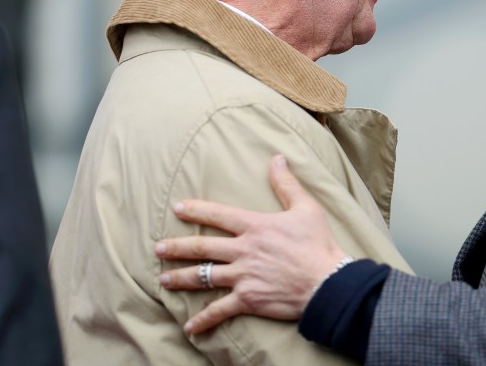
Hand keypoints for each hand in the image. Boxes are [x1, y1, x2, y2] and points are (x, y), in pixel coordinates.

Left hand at [155, 155, 347, 333]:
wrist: (327, 281)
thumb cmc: (319, 244)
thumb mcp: (306, 207)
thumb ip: (287, 184)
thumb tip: (278, 159)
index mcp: (255, 226)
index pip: (218, 215)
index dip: (196, 210)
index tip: (177, 208)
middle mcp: (243, 250)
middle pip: (202, 248)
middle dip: (176, 248)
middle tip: (158, 249)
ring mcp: (243, 276)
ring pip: (203, 277)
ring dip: (180, 278)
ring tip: (163, 280)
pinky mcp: (248, 299)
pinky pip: (219, 310)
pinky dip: (203, 319)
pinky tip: (189, 327)